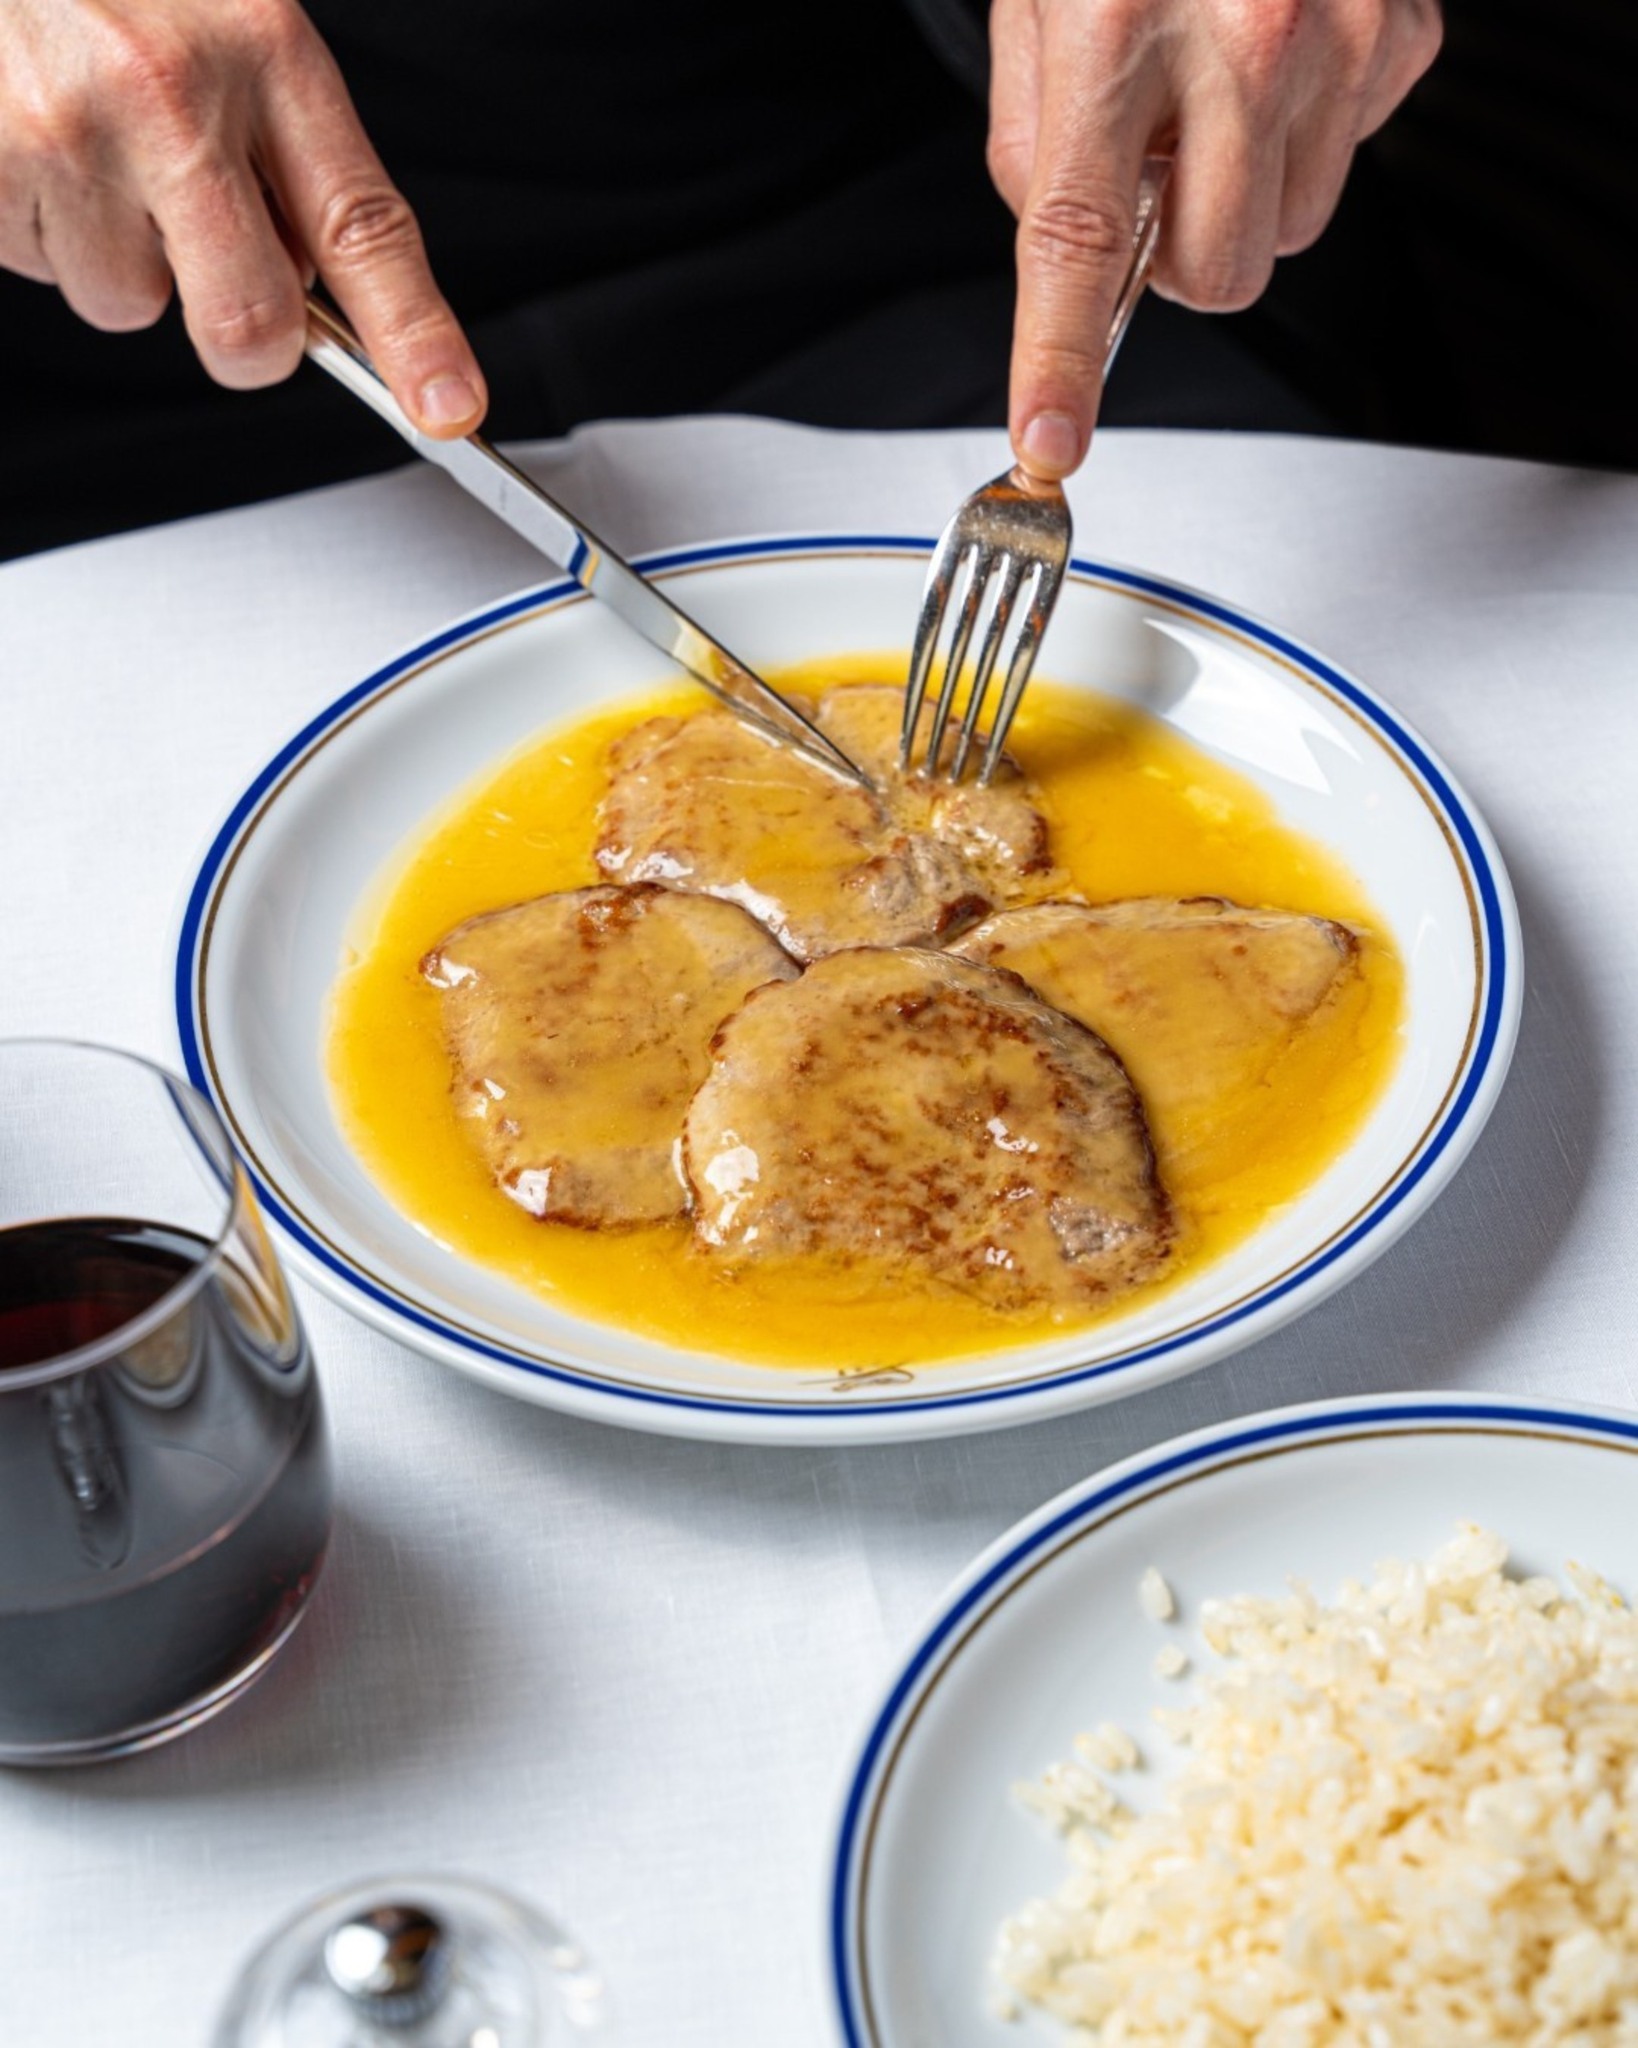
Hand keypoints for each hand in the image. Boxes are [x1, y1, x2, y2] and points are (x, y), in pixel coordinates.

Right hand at [0, 0, 484, 433]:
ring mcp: (70, 134)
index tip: (448, 407)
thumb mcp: (234, 24)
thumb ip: (287, 157)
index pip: (364, 228)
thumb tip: (311, 290)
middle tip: (208, 255)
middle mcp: (170, 95)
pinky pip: (42, 270)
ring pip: (130, 305)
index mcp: (262, 51)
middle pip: (249, 324)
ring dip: (118, 254)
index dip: (414, 335)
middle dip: (240, 330)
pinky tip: (35, 136)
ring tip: (90, 142)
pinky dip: (43, 225)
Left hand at [989, 0, 1441, 478]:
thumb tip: (1067, 265)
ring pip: (1287, 237)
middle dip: (1178, 256)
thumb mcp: (1037, 13)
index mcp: (1113, 33)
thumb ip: (1036, 153)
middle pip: (1215, 278)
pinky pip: (1349, 163)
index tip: (1049, 444)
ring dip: (1243, 197)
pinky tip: (1279, 60)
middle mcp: (1240, 40)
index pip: (1074, 245)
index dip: (1057, 361)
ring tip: (1216, 96)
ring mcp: (1338, 41)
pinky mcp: (1404, 36)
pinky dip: (1307, 134)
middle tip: (1157, 178)